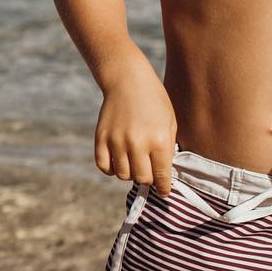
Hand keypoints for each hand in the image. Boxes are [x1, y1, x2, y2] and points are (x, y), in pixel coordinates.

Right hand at [95, 62, 176, 193]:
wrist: (128, 79)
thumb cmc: (154, 101)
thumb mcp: (170, 123)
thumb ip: (167, 151)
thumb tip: (162, 176)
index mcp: (159, 140)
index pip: (162, 176)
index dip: (163, 187)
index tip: (163, 191)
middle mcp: (137, 143)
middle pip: (142, 178)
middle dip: (148, 178)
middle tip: (149, 170)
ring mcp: (116, 140)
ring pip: (122, 174)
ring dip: (130, 172)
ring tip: (134, 161)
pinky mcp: (101, 137)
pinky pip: (104, 166)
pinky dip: (111, 169)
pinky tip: (118, 160)